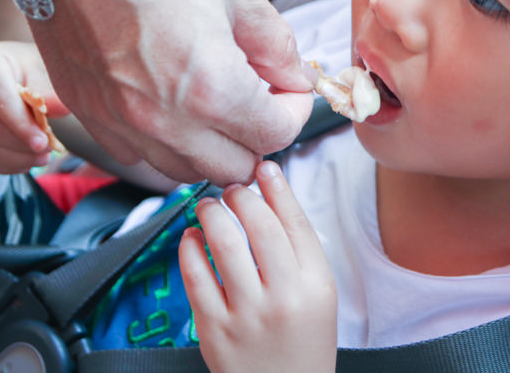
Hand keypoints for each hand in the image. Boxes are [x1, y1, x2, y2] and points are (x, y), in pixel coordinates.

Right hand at [0, 42, 68, 174]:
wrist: (0, 74)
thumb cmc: (24, 70)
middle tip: (45, 152)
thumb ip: (48, 92)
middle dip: (18, 144)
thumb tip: (63, 108)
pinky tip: (22, 163)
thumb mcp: (40, 73)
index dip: (22, 124)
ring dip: (10, 158)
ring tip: (38, 159)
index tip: (43, 142)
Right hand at [28, 0, 313, 185]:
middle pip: (235, 169)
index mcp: (211, 88)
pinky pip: (136, 154)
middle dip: (259, 134)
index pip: (275, 136)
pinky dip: (165, 141)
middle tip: (260, 91)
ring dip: (213, 145)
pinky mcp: (84, 110)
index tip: (290, 85)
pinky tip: (170, 98)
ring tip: (215, 95)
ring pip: (184, 171)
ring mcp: (117, 121)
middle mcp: (163, 121)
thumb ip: (274, 44)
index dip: (294, 111)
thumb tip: (296, 77)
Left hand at [179, 161, 336, 372]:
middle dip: (241, 196)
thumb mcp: (319, 295)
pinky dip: (189, 249)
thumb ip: (299, 251)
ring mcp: (247, 315)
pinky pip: (195, 278)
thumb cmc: (303, 342)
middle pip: (259, 226)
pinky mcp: (214, 331)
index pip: (294, 222)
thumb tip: (271, 198)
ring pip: (224, 244)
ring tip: (207, 206)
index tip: (263, 168)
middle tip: (231, 189)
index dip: (277, 187)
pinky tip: (191, 238)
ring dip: (211, 214)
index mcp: (316, 285)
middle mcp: (284, 298)